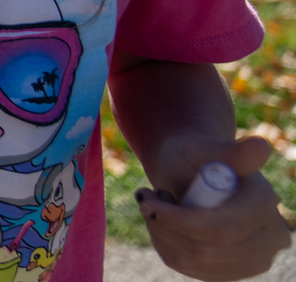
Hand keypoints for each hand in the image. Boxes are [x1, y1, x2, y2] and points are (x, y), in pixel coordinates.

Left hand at [139, 135, 291, 280]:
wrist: (194, 172)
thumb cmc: (194, 155)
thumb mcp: (201, 148)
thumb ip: (229, 152)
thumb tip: (261, 146)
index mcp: (265, 203)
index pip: (222, 229)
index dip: (178, 220)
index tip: (145, 200)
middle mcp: (271, 236)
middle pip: (207, 251)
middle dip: (165, 227)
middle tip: (146, 199)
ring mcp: (257, 258)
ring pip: (195, 263)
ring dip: (163, 235)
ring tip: (155, 206)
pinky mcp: (236, 270)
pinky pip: (191, 269)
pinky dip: (167, 246)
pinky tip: (164, 223)